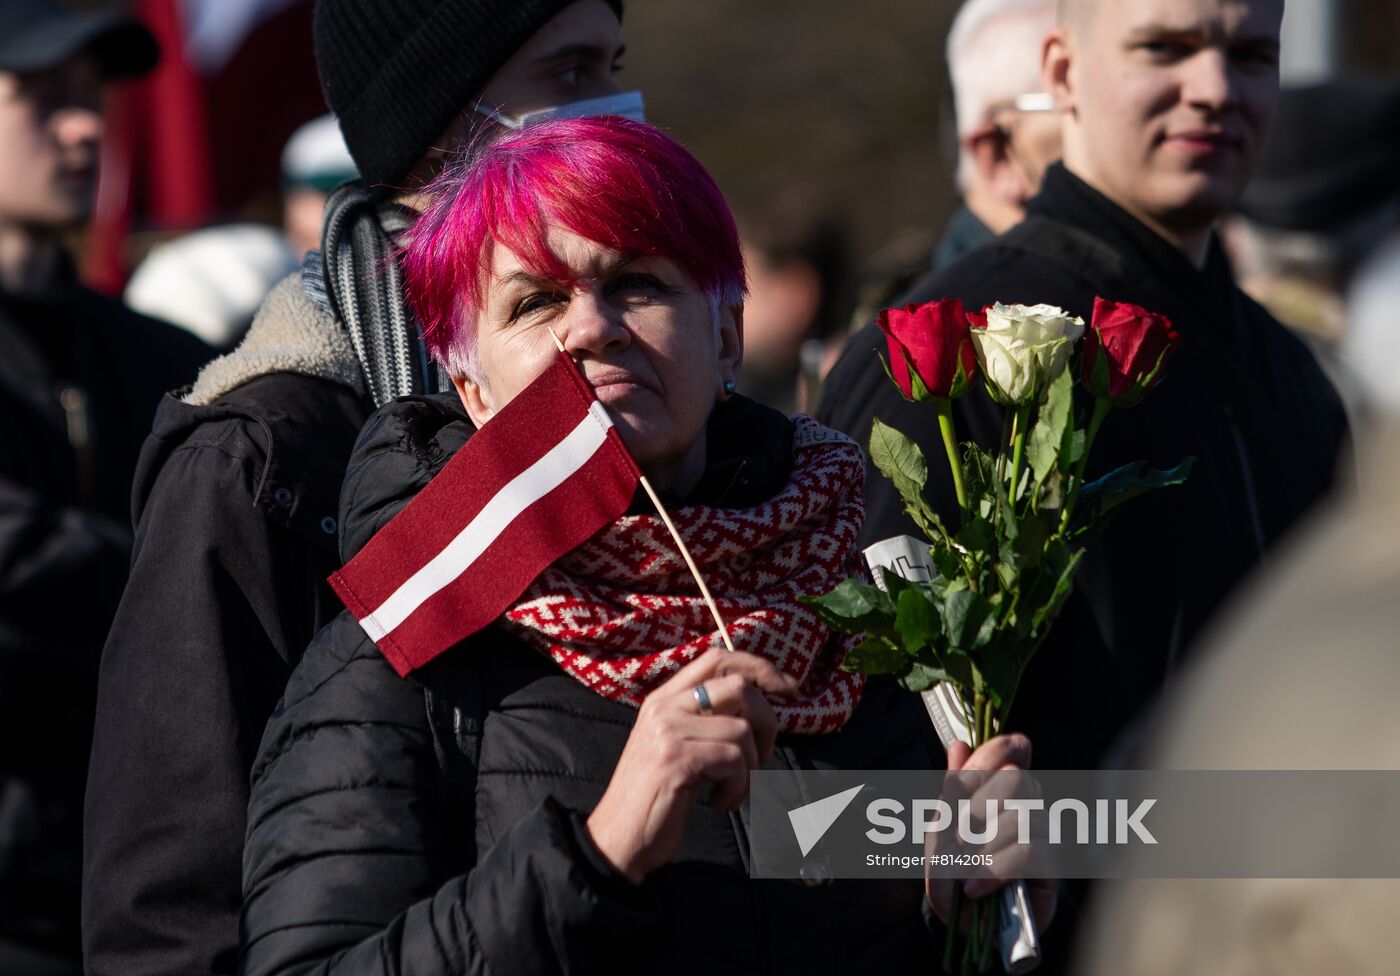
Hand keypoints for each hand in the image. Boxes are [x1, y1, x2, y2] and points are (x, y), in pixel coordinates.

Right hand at [585, 648, 798, 883]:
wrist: (618, 840)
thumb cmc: (657, 797)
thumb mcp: (677, 746)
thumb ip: (706, 719)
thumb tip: (761, 704)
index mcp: (664, 698)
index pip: (717, 658)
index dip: (759, 667)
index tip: (788, 687)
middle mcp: (663, 706)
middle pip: (739, 686)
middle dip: (766, 722)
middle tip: (762, 756)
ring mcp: (667, 730)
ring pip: (742, 729)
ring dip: (751, 767)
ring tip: (731, 789)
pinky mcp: (675, 759)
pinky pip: (735, 761)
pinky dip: (739, 788)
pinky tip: (719, 803)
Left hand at [924, 734, 1057, 934]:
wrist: (960, 920)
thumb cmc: (951, 869)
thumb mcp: (939, 827)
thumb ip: (951, 788)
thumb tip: (960, 745)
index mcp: (999, 788)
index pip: (1011, 749)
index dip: (991, 755)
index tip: (963, 782)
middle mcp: (1028, 805)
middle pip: (1018, 778)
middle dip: (978, 809)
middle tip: (958, 839)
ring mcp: (1043, 834)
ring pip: (1022, 817)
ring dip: (983, 846)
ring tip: (964, 870)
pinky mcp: (1052, 867)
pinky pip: (1029, 852)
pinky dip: (994, 870)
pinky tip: (974, 886)